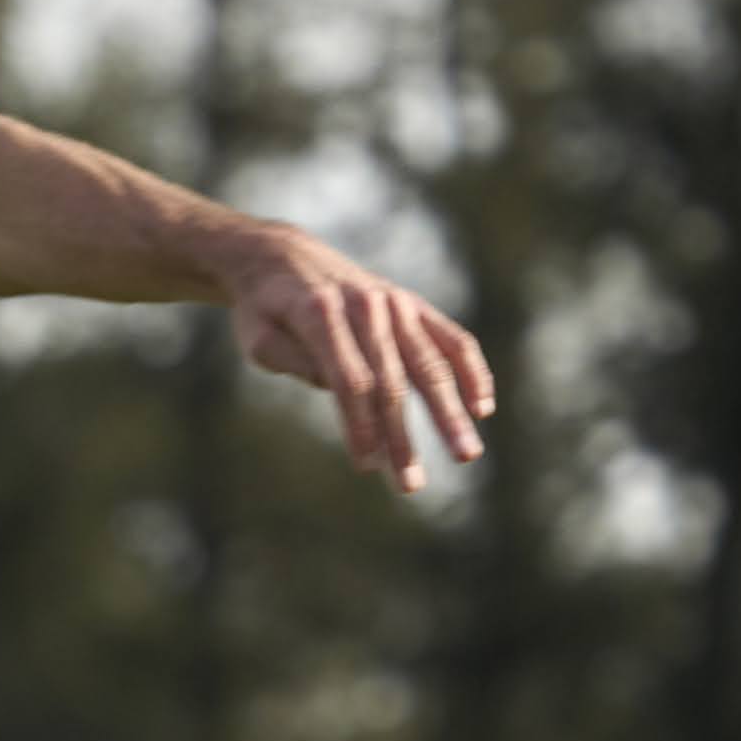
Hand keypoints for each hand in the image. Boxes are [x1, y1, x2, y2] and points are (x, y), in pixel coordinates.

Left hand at [225, 223, 492, 494]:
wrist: (284, 256)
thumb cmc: (265, 308)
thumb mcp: (258, 338)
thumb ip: (293, 363)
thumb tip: (339, 390)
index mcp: (321, 313)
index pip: (349, 380)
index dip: (360, 426)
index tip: (366, 466)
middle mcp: (366, 305)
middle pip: (393, 380)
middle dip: (402, 437)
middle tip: (411, 484)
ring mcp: (396, 303)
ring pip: (431, 364)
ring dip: (451, 413)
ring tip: (467, 454)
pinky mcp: (414, 305)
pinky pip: (452, 339)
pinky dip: (471, 372)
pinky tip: (482, 408)